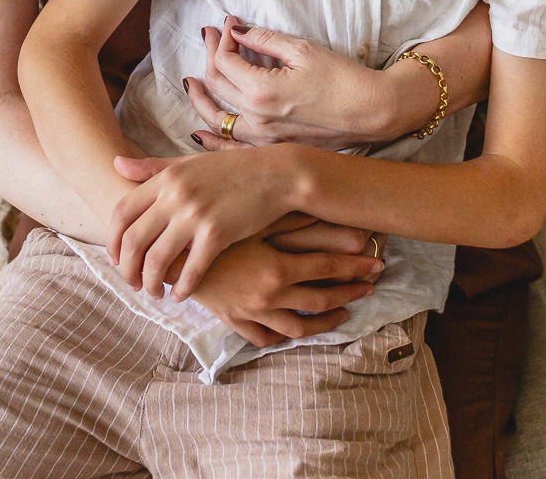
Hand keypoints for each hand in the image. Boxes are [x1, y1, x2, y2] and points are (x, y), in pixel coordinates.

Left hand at [109, 148, 297, 299]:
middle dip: (127, 269)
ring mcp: (196, 214)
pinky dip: (182, 289)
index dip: (112, 240)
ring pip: (156, 260)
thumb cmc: (232, 170)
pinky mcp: (217, 234)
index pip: (121, 212)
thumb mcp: (189, 162)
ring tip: (155, 292)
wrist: (277, 174)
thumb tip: (115, 163)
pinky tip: (182, 295)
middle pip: (133, 240)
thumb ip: (152, 167)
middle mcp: (176, 194)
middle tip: (132, 283)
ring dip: (151, 283)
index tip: (115, 259)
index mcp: (167, 177)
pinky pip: (190, 270)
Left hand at [186, 17, 385, 149]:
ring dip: (201, 97)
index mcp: (261, 91)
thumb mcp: (302, 50)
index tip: (229, 22)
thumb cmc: (342, 78)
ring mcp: (263, 138)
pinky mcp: (274, 147)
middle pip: (217, 84)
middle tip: (212, 35)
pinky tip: (201, 132)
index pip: (224, 60)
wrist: (372, 112)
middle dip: (211, 54)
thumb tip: (237, 31)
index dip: (223, 37)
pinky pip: (232, 147)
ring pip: (218, 118)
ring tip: (192, 81)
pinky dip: (214, 139)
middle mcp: (257, 118)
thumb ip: (263, 40)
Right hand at [187, 216, 381, 347]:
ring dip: (325, 320)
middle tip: (371, 287)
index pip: (327, 268)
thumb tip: (326, 209)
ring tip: (343, 313)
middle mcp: (269, 295)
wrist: (170, 249)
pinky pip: (264, 336)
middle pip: (320, 300)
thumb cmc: (214, 225)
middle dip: (349, 293)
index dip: (354, 266)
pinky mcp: (234, 319)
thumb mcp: (254, 219)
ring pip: (298, 326)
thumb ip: (290, 219)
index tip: (375, 265)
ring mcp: (252, 311)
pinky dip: (281, 336)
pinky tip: (294, 330)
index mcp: (277, 267)